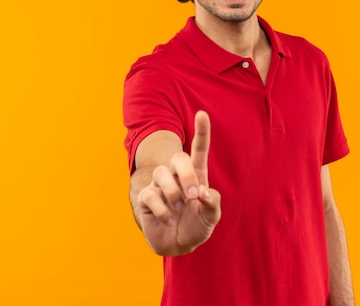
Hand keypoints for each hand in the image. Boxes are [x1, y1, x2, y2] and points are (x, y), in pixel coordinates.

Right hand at [137, 111, 221, 255]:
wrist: (177, 245)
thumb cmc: (197, 225)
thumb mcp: (211, 217)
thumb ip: (212, 203)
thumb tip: (203, 192)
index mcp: (197, 175)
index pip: (199, 149)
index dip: (201, 131)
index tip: (202, 114)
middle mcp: (177, 176)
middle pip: (179, 158)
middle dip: (186, 174)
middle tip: (194, 196)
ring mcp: (160, 185)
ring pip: (161, 173)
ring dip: (173, 193)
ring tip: (178, 208)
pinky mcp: (146, 197)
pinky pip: (150, 195)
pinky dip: (162, 210)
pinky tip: (167, 219)